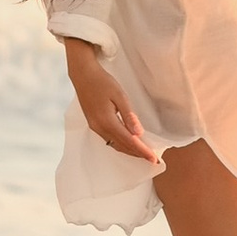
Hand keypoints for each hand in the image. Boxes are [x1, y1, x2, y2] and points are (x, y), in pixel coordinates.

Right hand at [64, 38, 163, 165]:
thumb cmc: (103, 82)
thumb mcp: (120, 95)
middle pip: (122, 146)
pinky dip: (121, 144)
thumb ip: (129, 115)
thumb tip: (138, 133)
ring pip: (115, 145)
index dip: (142, 151)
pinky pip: (109, 140)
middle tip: (153, 160)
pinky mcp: (94, 125)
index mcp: (107, 121)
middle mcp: (100, 128)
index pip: (128, 141)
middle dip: (138, 154)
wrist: (83, 75)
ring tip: (144, 154)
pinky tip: (129, 144)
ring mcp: (95, 127)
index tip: (154, 159)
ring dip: (130, 151)